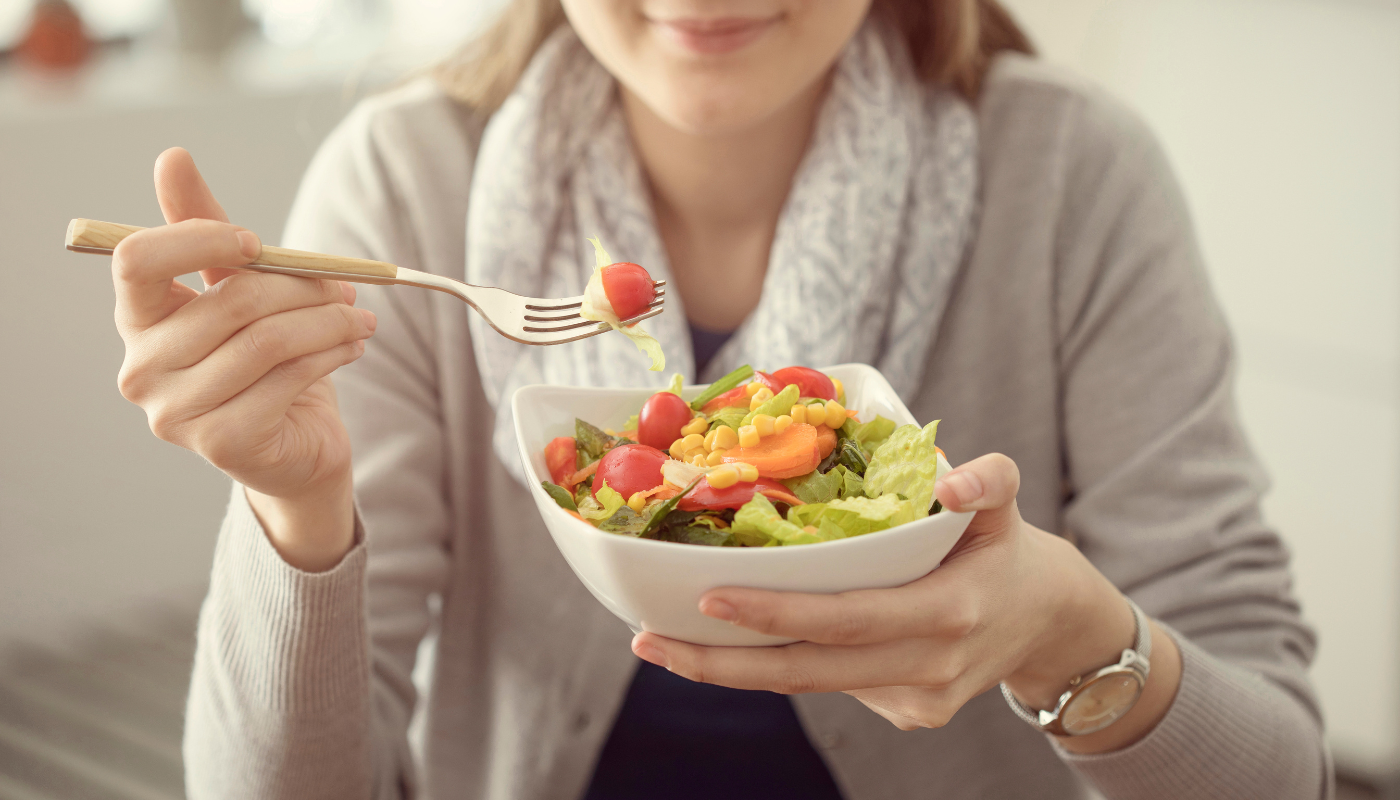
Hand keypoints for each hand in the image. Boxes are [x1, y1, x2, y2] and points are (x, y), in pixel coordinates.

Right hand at [112, 147, 374, 570]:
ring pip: (265, 341)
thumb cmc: (265, 360)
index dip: (198, 239)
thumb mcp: (239, 289)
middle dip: (300, 286)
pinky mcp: (221, 443)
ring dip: (327, 321)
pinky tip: (351, 347)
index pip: (137, 261)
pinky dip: (330, 354)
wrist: (295, 446)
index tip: (255, 242)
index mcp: (136, 319)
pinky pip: (287, 378)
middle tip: (347, 286)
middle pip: (227, 301)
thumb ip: (206, 229)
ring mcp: (176, 412)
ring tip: (360, 317)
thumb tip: (171, 157)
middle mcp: (141, 368)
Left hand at [631, 453, 1181, 751]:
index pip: (846, 618)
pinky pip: (829, 683)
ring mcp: (915, 700)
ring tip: (665, 641)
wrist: (1048, 624)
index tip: (711, 598)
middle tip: (650, 639)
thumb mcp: (1007, 505)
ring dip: (734, 668)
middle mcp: (927, 666)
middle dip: (722, 662)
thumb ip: (989, 481)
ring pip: (808, 685)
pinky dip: (781, 662)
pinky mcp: (905, 714)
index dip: (776, 613)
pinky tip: (740, 638)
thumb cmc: (1005, 551)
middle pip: (808, 673)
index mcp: (948, 614)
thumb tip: (953, 480)